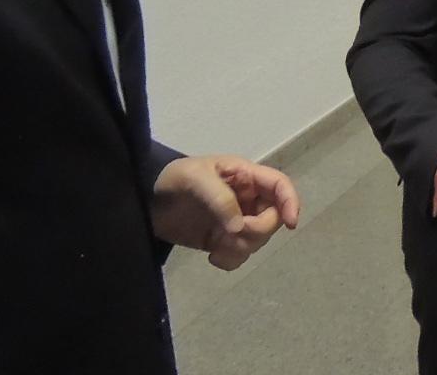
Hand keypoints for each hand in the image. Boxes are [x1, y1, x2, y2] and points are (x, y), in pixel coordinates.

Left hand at [152, 155, 300, 270]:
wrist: (146, 200)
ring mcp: (236, 221)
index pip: (280, 186)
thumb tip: (240, 227)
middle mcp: (247, 199)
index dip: (290, 202)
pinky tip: (212, 257)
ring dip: (240, 248)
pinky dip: (230, 260)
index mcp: (245, 177)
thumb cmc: (173, 179)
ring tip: (215, 246)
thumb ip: (220, 199)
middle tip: (229, 235)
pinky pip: (240, 255)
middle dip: (255, 231)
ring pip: (258, 240)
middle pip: (272, 219)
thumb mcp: (195, 179)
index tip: (291, 224)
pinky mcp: (223, 240)